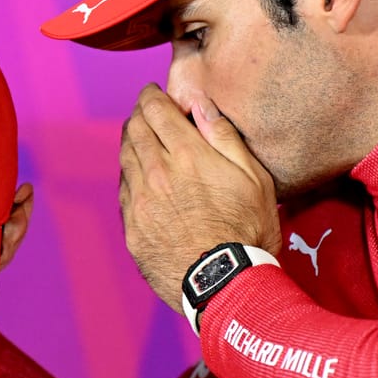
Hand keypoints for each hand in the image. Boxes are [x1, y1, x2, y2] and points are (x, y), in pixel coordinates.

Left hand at [119, 85, 280, 309]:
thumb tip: (201, 103)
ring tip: (140, 139)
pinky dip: (129, 174)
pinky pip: (123, 190)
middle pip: (134, 129)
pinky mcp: (133, 228)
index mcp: (187, 155)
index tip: (153, 93)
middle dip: (139, 115)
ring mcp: (140, 202)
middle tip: (146, 112)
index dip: (151, 96)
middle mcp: (156, 173)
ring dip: (131, 142)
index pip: (155, 110)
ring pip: (124, 158)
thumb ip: (224, 136)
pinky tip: (139, 176)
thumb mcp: (254, 177)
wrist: (225, 284)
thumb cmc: (248, 231)